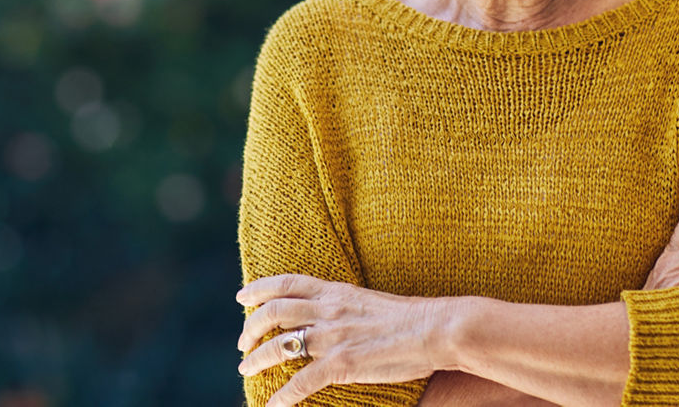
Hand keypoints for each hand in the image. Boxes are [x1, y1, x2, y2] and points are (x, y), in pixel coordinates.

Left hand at [236, 273, 447, 406]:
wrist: (436, 328)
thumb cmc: (411, 317)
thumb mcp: (369, 300)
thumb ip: (346, 305)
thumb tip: (331, 312)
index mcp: (336, 291)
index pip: (288, 283)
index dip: (260, 288)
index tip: (242, 296)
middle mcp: (328, 310)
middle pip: (275, 313)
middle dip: (252, 328)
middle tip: (242, 343)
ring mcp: (333, 337)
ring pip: (281, 346)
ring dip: (257, 358)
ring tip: (245, 369)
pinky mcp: (342, 364)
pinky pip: (301, 382)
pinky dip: (282, 396)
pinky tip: (273, 406)